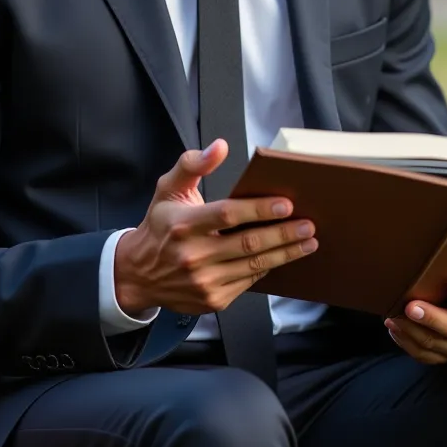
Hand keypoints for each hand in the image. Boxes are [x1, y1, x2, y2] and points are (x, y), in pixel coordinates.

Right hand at [114, 139, 317, 315]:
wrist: (138, 274)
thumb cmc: (159, 226)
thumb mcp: (167, 189)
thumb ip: (192, 164)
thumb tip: (220, 146)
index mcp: (183, 224)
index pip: (228, 215)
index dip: (259, 210)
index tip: (286, 204)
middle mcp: (193, 255)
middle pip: (248, 244)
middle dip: (283, 234)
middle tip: (308, 224)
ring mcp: (204, 281)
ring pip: (254, 266)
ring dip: (285, 254)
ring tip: (307, 242)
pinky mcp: (213, 300)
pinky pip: (248, 282)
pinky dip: (267, 268)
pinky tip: (283, 257)